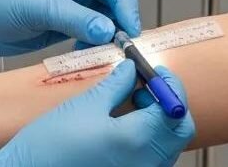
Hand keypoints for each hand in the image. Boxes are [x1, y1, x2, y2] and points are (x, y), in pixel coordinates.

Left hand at [0, 0, 141, 65]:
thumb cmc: (4, 3)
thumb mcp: (43, 9)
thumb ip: (79, 19)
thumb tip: (110, 31)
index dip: (125, 5)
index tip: (129, 29)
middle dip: (122, 20)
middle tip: (124, 44)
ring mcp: (77, 4)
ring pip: (109, 18)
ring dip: (111, 35)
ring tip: (106, 51)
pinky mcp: (71, 23)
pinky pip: (95, 33)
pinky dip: (98, 44)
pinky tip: (90, 53)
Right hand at [0, 61, 195, 166]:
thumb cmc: (49, 147)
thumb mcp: (84, 106)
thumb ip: (116, 85)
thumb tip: (132, 70)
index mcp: (138, 141)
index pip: (176, 109)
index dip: (170, 85)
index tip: (156, 70)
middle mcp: (145, 164)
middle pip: (179, 130)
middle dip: (167, 103)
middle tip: (145, 85)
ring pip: (167, 145)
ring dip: (158, 120)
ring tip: (130, 102)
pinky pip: (151, 158)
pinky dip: (147, 138)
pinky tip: (124, 124)